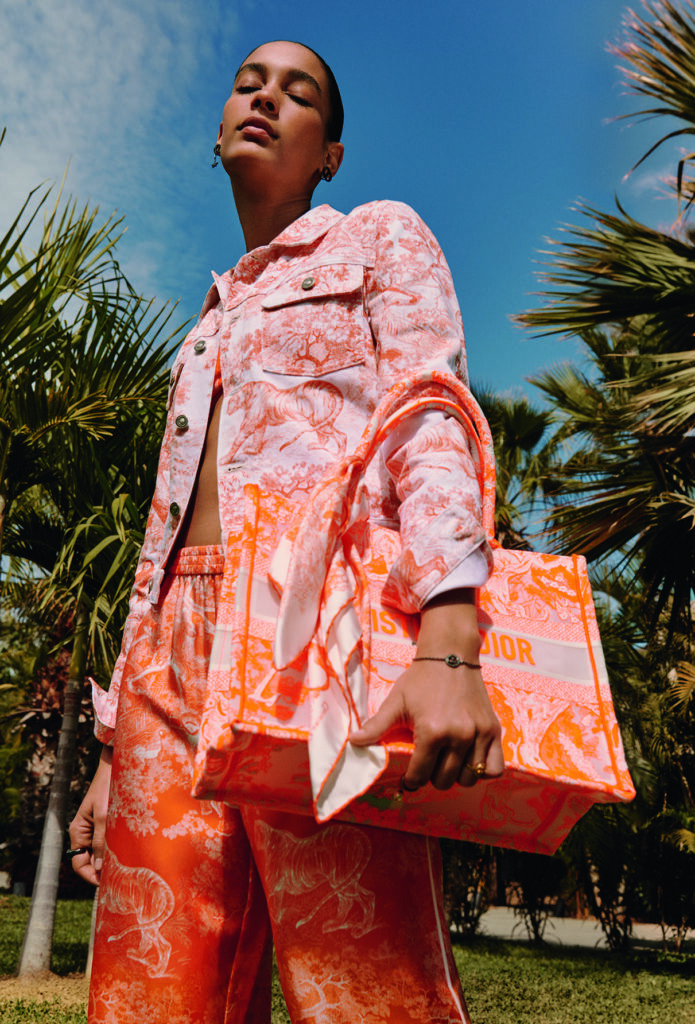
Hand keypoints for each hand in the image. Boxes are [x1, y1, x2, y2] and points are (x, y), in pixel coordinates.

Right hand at [68, 745, 112, 884]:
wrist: (116, 769)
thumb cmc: (107, 789)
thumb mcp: (104, 816)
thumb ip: (100, 841)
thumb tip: (97, 868)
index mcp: (78, 832)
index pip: (77, 863)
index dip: (88, 875)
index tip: (103, 883)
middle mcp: (84, 833)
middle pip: (89, 861)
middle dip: (100, 871)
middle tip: (118, 880)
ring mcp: (94, 829)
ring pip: (99, 853)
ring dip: (108, 862)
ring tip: (124, 870)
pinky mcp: (105, 825)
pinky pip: (106, 843)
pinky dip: (113, 851)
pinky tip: (126, 855)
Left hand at [349, 589, 503, 789]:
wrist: (450, 654)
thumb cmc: (420, 679)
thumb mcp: (396, 702)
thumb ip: (376, 726)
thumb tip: (353, 743)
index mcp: (432, 731)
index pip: (420, 775)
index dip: (411, 780)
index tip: (409, 777)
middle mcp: (459, 736)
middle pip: (444, 780)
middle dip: (431, 776)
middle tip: (427, 764)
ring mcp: (479, 734)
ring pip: (469, 778)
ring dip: (456, 776)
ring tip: (447, 762)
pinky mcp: (494, 730)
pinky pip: (494, 768)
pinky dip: (483, 771)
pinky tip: (470, 760)